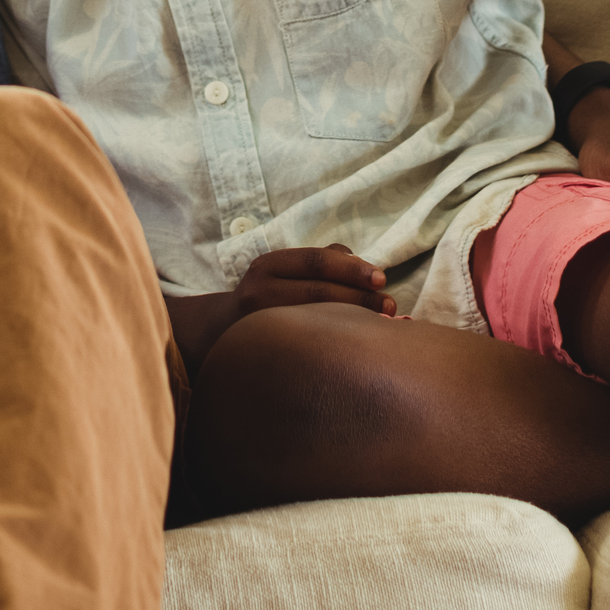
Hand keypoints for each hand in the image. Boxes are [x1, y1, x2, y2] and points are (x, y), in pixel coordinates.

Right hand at [166, 244, 394, 367]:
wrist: (219, 332)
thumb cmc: (267, 295)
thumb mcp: (284, 270)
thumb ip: (318, 261)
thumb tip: (355, 258)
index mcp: (267, 266)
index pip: (315, 262)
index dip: (351, 269)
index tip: (381, 278)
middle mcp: (258, 292)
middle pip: (317, 292)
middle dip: (359, 298)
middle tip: (390, 305)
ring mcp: (259, 325)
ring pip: (313, 321)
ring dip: (353, 321)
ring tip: (383, 325)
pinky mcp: (263, 352)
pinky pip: (305, 346)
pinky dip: (335, 342)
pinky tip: (357, 347)